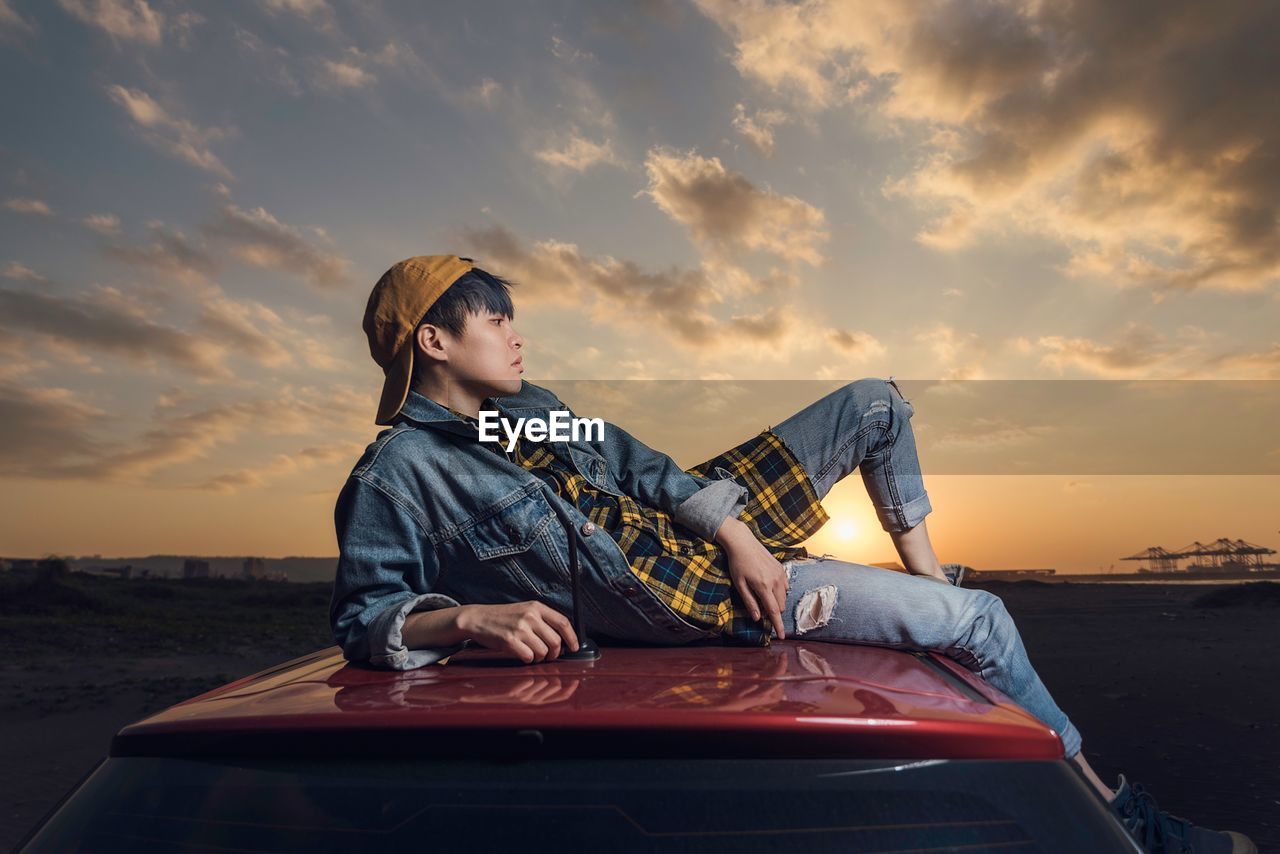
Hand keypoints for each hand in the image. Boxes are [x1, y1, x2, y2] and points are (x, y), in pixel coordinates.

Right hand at [455, 601, 579, 663]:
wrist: (477, 618)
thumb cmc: (503, 617)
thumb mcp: (525, 610)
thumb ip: (543, 620)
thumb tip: (563, 638)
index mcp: (536, 607)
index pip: (563, 622)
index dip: (572, 637)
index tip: (574, 647)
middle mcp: (530, 616)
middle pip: (556, 641)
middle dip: (555, 653)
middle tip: (549, 656)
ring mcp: (520, 628)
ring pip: (543, 651)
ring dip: (540, 658)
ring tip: (532, 654)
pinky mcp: (510, 641)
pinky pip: (529, 657)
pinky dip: (528, 659)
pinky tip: (522, 654)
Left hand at [716, 519, 788, 639]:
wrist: (743, 542)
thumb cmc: (737, 564)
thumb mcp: (739, 585)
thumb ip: (750, 602)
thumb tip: (758, 618)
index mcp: (763, 586)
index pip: (774, 612)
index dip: (778, 626)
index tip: (782, 637)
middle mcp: (775, 581)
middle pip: (780, 606)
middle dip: (772, 611)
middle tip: (758, 605)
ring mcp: (780, 574)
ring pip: (784, 597)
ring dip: (776, 602)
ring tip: (761, 593)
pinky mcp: (782, 568)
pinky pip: (785, 587)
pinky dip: (779, 592)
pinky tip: (768, 586)